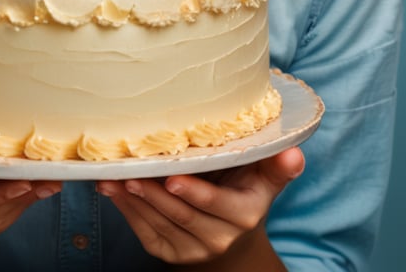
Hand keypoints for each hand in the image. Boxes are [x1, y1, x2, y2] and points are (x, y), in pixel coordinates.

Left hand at [97, 146, 303, 267]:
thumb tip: (293, 151)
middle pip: (181, 215)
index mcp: (243, 216)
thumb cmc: (244, 194)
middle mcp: (219, 237)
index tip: (172, 178)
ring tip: (112, 177)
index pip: (215, 205)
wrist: (234, 242)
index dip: (194, 193)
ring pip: (160, 224)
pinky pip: (146, 233)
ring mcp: (192, 250)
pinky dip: (127, 211)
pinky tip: (112, 190)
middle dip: (153, 194)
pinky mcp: (171, 254)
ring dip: (134, 200)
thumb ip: (275, 166)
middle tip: (129, 172)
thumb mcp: (264, 181)